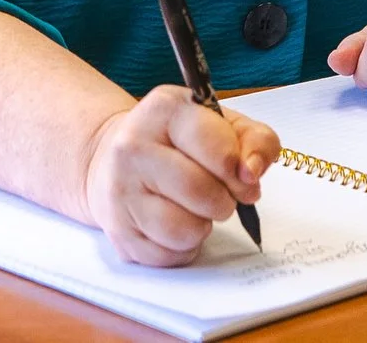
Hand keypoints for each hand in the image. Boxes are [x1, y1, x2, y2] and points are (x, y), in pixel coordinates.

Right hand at [78, 84, 279, 265]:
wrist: (111, 158)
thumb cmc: (177, 141)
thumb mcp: (220, 123)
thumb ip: (255, 139)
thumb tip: (253, 171)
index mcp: (164, 110)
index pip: (216, 147)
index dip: (240, 170)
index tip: (245, 177)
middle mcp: (133, 147)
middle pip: (200, 191)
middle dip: (224, 201)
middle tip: (222, 195)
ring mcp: (120, 190)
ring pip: (183, 230)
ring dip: (202, 227)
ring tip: (195, 209)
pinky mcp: (118, 230)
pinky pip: (168, 256)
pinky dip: (183, 248)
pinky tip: (175, 225)